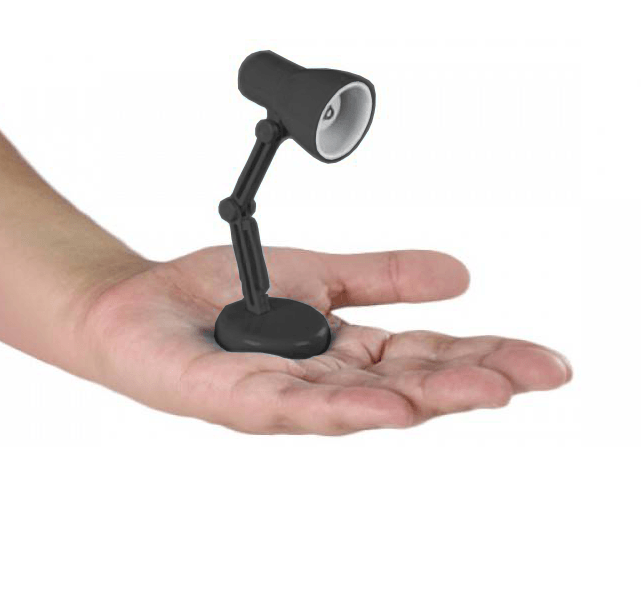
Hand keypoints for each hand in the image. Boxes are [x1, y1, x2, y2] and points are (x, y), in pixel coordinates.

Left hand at [76, 246, 570, 434]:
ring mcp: (281, 396)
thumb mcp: (316, 271)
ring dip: (427, 398)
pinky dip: (340, 408)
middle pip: (409, 384)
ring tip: (486, 390)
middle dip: (475, 380)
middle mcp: (322, 382)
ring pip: (363, 403)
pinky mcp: (233, 398)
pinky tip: (385, 407)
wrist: (138, 301)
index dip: (483, 354)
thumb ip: (381, 277)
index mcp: (345, 351)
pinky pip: (290, 407)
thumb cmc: (217, 294)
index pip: (425, 355)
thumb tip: (459, 275)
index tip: (542, 358)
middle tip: (537, 375)